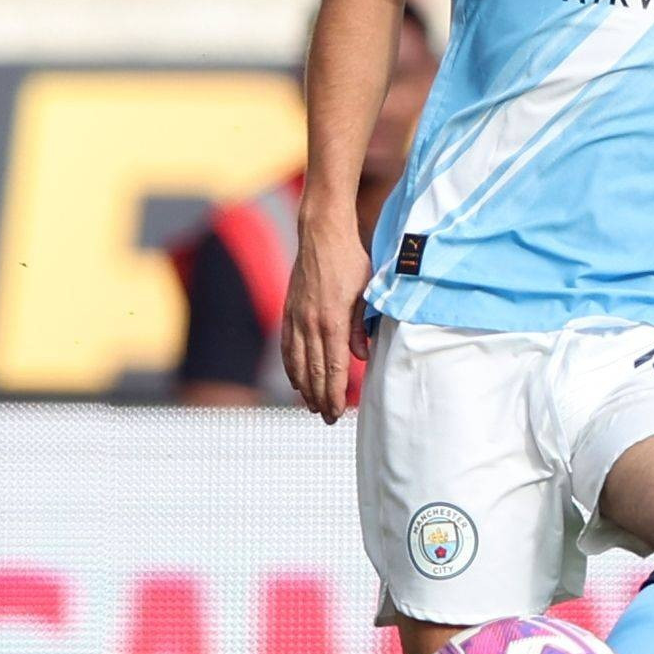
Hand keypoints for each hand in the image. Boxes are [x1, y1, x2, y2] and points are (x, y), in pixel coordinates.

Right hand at [282, 217, 370, 421]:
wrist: (322, 234)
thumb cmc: (351, 260)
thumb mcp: (366, 292)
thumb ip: (361, 326)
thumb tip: (361, 356)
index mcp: (333, 321)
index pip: (333, 369)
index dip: (334, 394)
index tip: (337, 413)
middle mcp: (310, 324)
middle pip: (314, 372)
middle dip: (321, 399)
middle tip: (327, 419)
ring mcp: (296, 318)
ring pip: (298, 363)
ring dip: (305, 388)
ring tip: (312, 407)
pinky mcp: (289, 311)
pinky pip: (287, 347)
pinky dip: (291, 367)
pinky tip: (296, 380)